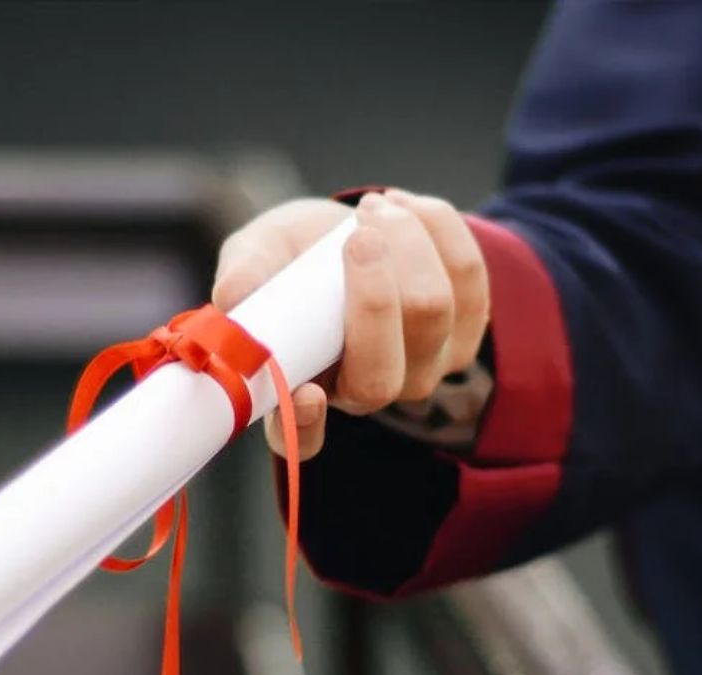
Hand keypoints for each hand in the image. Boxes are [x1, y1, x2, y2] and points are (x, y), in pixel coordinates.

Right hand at [211, 189, 490, 458]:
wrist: (348, 231)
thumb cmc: (293, 257)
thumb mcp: (257, 256)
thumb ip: (245, 276)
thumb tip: (233, 296)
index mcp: (305, 393)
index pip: (303, 438)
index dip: (307, 425)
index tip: (306, 393)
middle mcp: (366, 393)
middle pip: (382, 371)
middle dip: (374, 294)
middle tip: (356, 234)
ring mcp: (423, 368)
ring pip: (432, 312)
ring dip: (406, 243)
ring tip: (372, 209)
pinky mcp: (465, 330)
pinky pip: (468, 276)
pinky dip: (438, 228)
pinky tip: (404, 208)